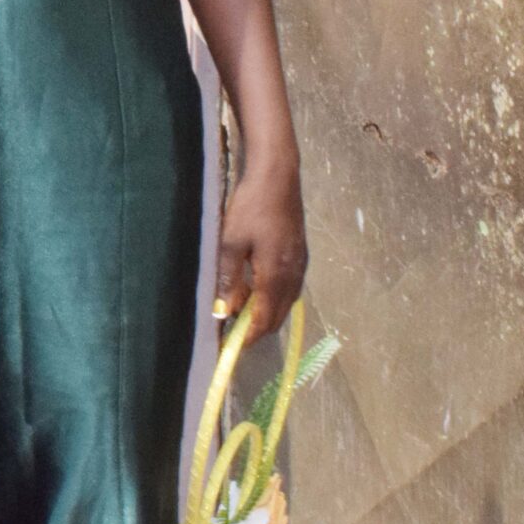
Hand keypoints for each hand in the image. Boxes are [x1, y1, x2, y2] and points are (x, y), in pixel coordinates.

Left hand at [216, 163, 305, 337]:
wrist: (277, 176)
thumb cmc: (251, 207)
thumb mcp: (231, 241)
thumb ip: (228, 278)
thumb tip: (224, 311)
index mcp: (277, 276)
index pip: (265, 319)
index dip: (249, 336)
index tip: (232, 347)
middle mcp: (294, 275)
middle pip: (278, 315)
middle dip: (258, 328)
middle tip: (234, 334)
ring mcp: (300, 264)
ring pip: (285, 302)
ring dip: (266, 312)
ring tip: (241, 314)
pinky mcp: (300, 254)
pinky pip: (288, 287)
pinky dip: (273, 297)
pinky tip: (256, 290)